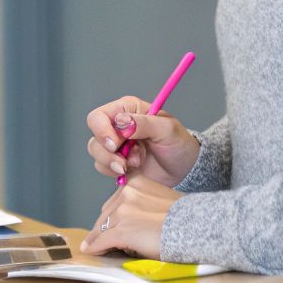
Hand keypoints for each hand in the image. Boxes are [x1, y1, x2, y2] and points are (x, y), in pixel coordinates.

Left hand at [82, 178, 180, 257]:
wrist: (197, 228)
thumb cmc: (187, 218)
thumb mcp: (162, 198)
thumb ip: (144, 202)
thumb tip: (134, 218)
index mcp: (136, 183)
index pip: (116, 200)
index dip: (113, 215)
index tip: (110, 223)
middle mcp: (127, 193)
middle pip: (106, 213)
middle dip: (105, 226)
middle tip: (105, 238)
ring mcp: (123, 211)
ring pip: (101, 227)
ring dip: (99, 238)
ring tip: (98, 246)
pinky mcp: (122, 230)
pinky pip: (101, 241)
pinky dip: (96, 248)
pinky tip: (93, 251)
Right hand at [85, 97, 199, 187]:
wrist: (187, 170)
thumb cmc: (180, 145)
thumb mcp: (168, 130)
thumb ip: (144, 123)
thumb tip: (121, 122)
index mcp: (127, 110)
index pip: (98, 117)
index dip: (101, 131)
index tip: (115, 145)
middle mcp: (117, 126)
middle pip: (95, 138)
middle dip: (108, 154)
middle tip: (126, 163)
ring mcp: (116, 146)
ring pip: (97, 154)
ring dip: (113, 163)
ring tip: (137, 165)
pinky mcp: (117, 163)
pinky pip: (103, 168)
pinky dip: (115, 172)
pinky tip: (134, 171)